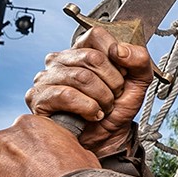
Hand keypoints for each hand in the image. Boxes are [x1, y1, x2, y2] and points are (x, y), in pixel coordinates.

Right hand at [26, 26, 154, 157]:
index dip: (116, 58)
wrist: (107, 140)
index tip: (121, 76)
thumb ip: (139, 60)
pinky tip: (91, 114)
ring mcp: (46, 78)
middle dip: (112, 83)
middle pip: (93, 58)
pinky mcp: (38, 98)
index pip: (96, 35)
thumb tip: (119, 50)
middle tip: (112, 97)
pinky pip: (65, 95)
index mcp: (82, 50)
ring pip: (82, 77)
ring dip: (102, 98)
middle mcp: (60, 60)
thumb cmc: (117, 110)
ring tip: (102, 108)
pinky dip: (87, 107)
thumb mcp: (138, 82)